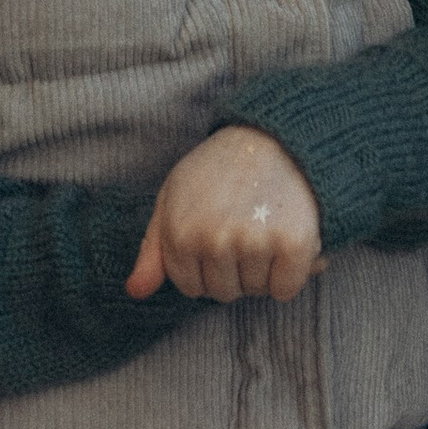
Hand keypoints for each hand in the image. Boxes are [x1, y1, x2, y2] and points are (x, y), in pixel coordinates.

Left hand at [127, 128, 322, 304]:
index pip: (191, 287)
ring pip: (255, 291)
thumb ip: (153, 249)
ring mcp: (253, 243)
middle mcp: (214, 241)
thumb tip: (135, 291)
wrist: (273, 135)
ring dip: (262, 268)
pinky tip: (287, 237)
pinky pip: (285, 290)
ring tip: (264, 224)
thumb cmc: (218, 170)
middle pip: (224, 293)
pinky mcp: (292, 244)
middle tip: (243, 224)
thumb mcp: (174, 197)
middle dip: (234, 269)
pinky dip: (290, 273)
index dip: (206, 266)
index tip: (217, 231)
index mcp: (180, 233)